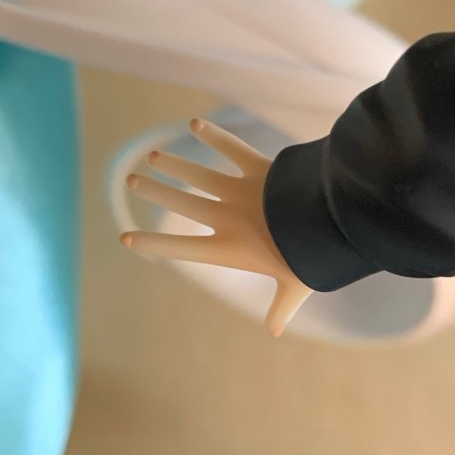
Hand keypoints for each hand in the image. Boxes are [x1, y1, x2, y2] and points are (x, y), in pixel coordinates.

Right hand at [120, 117, 311, 336]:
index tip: (125, 236)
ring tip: (153, 157)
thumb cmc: (311, 260)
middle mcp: (227, 218)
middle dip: (154, 191)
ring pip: (198, 175)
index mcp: (230, 249)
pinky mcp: (259, 169)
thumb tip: (274, 331)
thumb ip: (281, 309)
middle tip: (131, 181)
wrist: (329, 224)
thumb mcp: (295, 288)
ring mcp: (241, 191)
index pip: (181, 247)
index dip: (152, 242)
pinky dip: (214, 135)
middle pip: (182, 203)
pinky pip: (232, 148)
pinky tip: (194, 123)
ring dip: (174, 164)